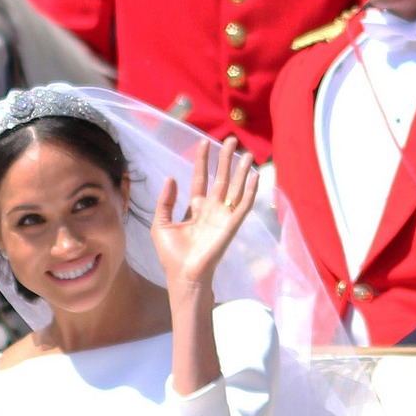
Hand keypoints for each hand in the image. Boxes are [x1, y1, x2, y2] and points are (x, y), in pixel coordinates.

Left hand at [151, 136, 257, 291]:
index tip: (204, 142)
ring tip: (246, 152)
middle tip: (229, 140)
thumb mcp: (161, 224)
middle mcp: (211, 209)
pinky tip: (255, 175)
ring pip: (234, 187)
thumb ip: (165, 201)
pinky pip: (244, 205)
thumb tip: (171, 177)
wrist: (183, 275)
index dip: (203, 161)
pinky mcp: (231, 225)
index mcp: (194, 207)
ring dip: (240, 170)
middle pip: (220, 178)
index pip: (201, 178)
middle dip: (224, 159)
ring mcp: (222, 216)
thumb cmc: (171, 254)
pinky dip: (251, 190)